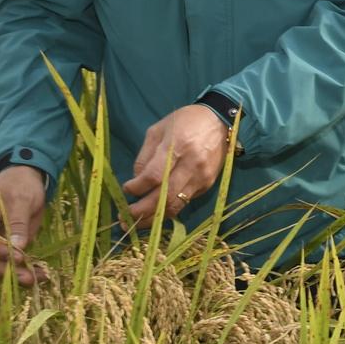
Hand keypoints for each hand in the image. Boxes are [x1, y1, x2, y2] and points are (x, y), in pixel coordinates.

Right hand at [0, 165, 49, 284]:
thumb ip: (18, 222)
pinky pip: (7, 262)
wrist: (25, 177)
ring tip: (37, 279)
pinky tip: (38, 275)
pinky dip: (22, 269)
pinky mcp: (2, 246)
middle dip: (6, 270)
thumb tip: (17, 248)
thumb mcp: (22, 198)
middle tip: (28, 278)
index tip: (17, 257)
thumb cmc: (21, 183)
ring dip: (15, 275)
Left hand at [122, 105, 230, 229]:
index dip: (137, 188)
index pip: (154, 176)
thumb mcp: (158, 130)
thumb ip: (145, 156)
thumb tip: (135, 181)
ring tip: (138, 223)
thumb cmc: (185, 121)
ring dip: (154, 218)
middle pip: (164, 196)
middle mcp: (191, 164)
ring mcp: (201, 176)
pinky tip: (157, 212)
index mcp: (176, 145)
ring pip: (175, 205)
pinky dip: (169, 210)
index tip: (126, 189)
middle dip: (142, 211)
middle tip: (125, 218)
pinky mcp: (207, 184)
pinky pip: (185, 202)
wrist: (219, 120)